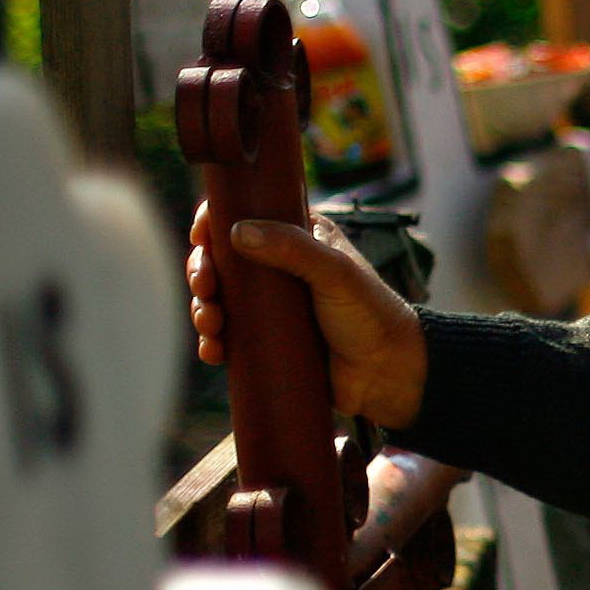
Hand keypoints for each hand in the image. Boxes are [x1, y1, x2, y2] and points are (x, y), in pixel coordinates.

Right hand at [187, 200, 430, 429]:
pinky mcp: (267, 340)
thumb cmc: (372, 314)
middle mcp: (279, 266)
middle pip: (222, 259)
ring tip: (211, 324)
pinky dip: (213, 341)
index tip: (201, 236)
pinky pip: (229, 337)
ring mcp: (271, 306)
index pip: (245, 216)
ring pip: (220, 299)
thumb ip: (294, 248)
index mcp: (298, 236)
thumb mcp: (336, 273)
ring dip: (203, 309)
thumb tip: (237, 232)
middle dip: (202, 271)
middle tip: (205, 287)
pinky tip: (213, 351)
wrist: (389, 373)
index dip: (214, 221)